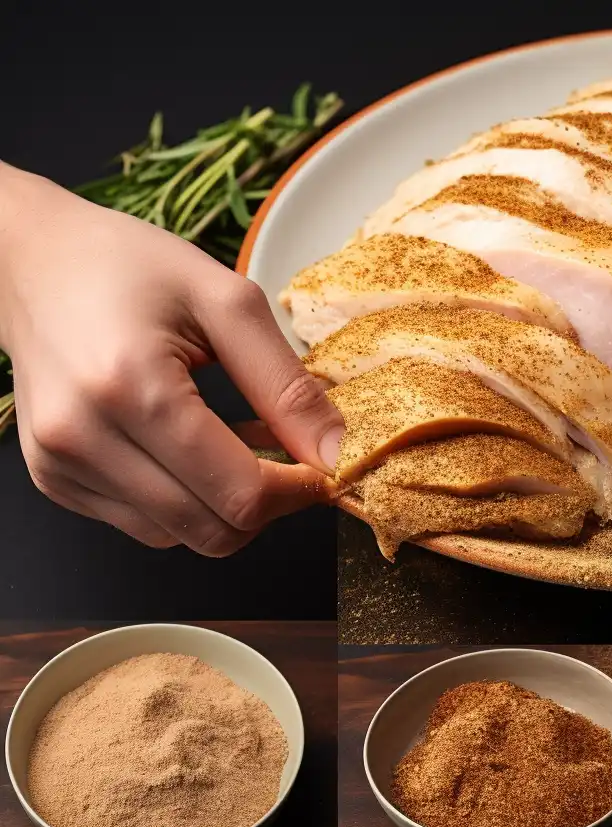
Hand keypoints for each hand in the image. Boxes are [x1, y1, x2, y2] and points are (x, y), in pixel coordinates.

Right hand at [0, 163, 342, 554]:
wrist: (29, 261)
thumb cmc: (129, 266)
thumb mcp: (226, 302)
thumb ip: (287, 384)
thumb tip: (338, 452)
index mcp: (131, 387)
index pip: (241, 494)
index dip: (301, 491)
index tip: (328, 464)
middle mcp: (83, 438)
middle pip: (214, 531)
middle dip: (269, 503)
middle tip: (290, 452)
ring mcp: (60, 467)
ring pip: (181, 538)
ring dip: (227, 503)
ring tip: (238, 438)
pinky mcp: (54, 481)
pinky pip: (145, 524)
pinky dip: (187, 500)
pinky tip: (195, 448)